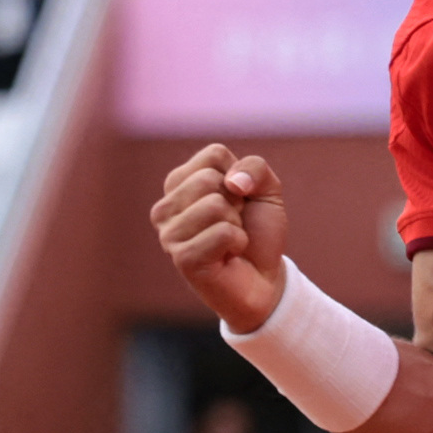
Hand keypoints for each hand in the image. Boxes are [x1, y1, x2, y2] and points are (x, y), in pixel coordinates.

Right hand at [153, 144, 289, 331]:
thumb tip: (232, 182)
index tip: (238, 201)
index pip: (214, 154)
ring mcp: (169, 235)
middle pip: (209, 178)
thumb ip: (255, 167)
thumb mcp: (266, 190)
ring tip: (229, 242)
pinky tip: (228, 257)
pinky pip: (222, 233)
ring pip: (214, 205)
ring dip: (236, 224)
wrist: (264, 279)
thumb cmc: (257, 232)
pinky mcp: (182, 258)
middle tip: (234, 224)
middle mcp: (165, 208)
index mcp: (179, 184)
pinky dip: (237, 242)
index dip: (239, 176)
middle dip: (236, 202)